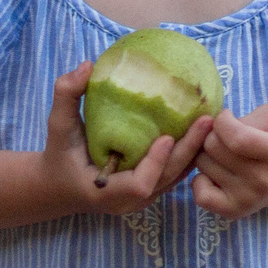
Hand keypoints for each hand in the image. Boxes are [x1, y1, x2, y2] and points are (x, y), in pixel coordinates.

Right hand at [40, 62, 212, 214]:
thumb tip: (87, 66)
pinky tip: (202, 132)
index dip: (155, 163)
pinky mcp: (149, 191)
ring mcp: (141, 200)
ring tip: (210, 122)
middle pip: (167, 180)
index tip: (166, 136)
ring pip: (175, 179)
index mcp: (104, 191)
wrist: (58, 186)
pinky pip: (174, 175)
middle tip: (205, 120)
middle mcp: (128, 201)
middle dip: (188, 151)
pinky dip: (188, 155)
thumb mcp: (56, 126)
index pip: (140, 185)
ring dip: (193, 152)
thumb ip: (66, 95)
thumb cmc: (58, 155)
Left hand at [192, 103, 267, 219]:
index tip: (227, 118)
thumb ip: (252, 116)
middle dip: (213, 134)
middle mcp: (265, 181)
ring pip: (202, 163)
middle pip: (213, 146)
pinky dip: (200, 179)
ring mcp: (248, 199)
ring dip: (207, 154)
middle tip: (226, 137)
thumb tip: (220, 127)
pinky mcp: (233, 212)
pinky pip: (199, 193)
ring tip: (225, 155)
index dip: (223, 121)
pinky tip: (215, 173)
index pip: (237, 137)